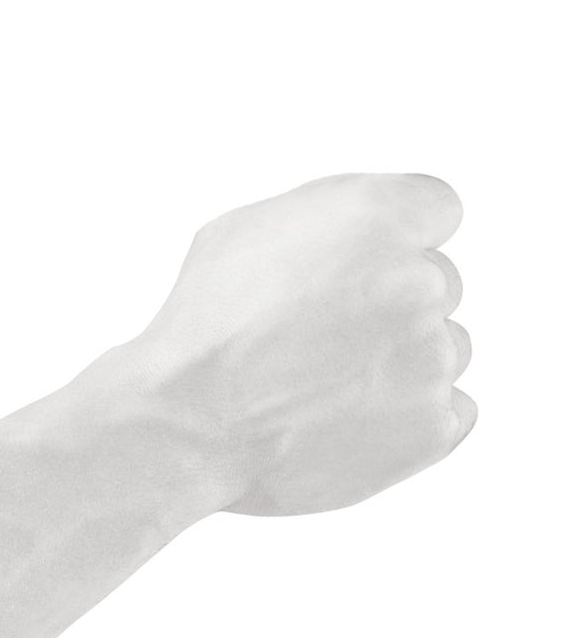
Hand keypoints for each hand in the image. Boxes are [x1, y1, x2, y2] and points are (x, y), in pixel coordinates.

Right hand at [136, 173, 474, 514]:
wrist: (186, 426)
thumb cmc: (200, 332)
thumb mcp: (242, 232)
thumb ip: (325, 219)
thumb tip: (358, 230)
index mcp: (378, 216)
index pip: (437, 210)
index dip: (392, 244)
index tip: (362, 271)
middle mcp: (417, 280)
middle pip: (440, 283)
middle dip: (391, 307)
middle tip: (321, 340)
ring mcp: (432, 356)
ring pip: (445, 350)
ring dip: (401, 364)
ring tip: (324, 389)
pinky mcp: (434, 425)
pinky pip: (450, 412)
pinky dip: (409, 420)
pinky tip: (347, 421)